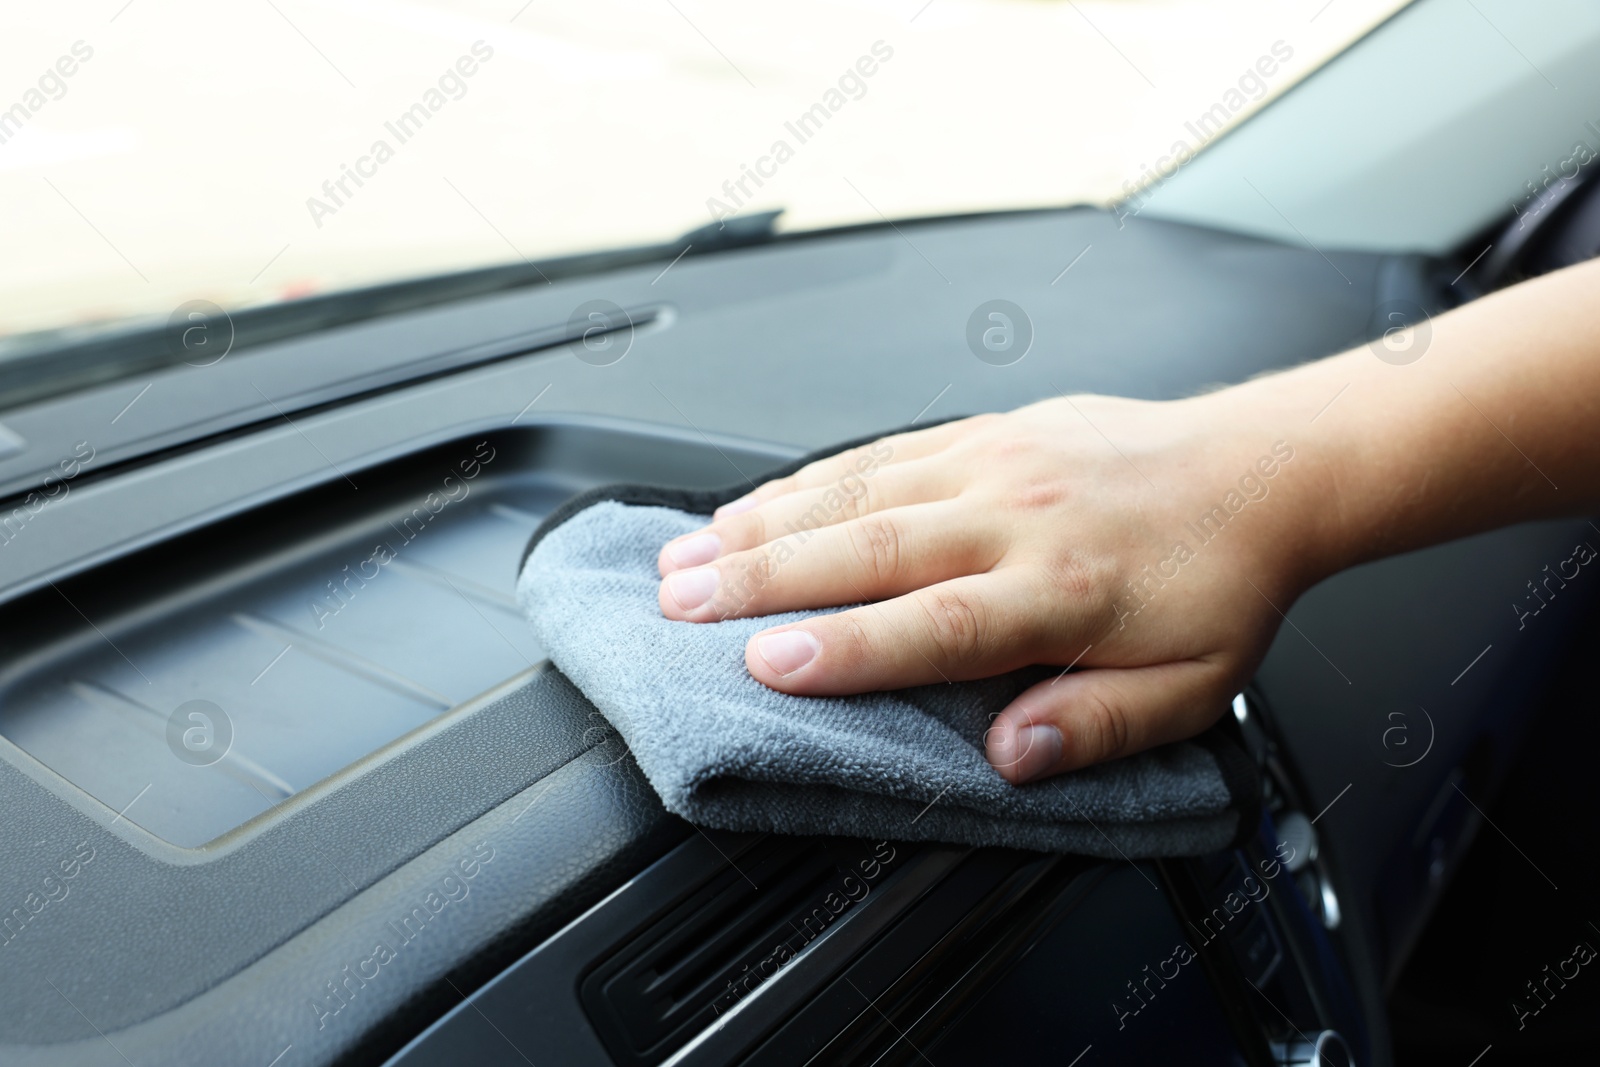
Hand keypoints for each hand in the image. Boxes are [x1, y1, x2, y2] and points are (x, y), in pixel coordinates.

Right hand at [655, 394, 1329, 783]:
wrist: (1254, 468)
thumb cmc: (1216, 581)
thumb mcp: (1192, 687)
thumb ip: (1097, 727)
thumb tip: (1008, 757)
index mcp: (1064, 589)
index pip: (938, 623)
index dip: (848, 646)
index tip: (766, 663)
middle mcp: (1016, 515)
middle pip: (870, 546)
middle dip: (762, 578)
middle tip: (678, 606)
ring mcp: (992, 462)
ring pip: (856, 490)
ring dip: (762, 526)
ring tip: (683, 557)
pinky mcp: (982, 432)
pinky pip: (878, 452)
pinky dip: (805, 481)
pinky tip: (751, 505)